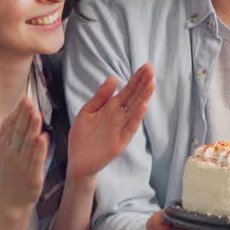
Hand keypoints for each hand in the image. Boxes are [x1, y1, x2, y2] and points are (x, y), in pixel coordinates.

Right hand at [0, 96, 49, 211]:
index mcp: (4, 147)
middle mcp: (11, 155)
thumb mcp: (5, 152)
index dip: (18, 112)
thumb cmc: (11, 172)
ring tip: (36, 114)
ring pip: (27, 144)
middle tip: (29, 101)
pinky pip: (36, 160)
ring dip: (32, 128)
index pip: (11, 126)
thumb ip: (10, 133)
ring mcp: (21, 165)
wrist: (11, 201)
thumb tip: (16, 112)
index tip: (25, 98)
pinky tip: (43, 137)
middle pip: (18, 132)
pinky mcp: (32, 176)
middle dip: (24, 116)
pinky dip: (39, 149)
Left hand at [66, 64, 156, 181]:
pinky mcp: (120, 142)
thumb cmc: (82, 136)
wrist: (77, 161)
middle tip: (152, 70)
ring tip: (152, 84)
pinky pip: (130, 127)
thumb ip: (100, 96)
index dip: (137, 79)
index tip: (146, 67)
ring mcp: (121, 128)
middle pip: (134, 97)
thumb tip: (114, 77)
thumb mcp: (88, 111)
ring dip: (144, 97)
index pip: (128, 91)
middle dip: (143, 84)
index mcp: (111, 108)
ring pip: (135, 110)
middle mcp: (119, 116)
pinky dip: (137, 117)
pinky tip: (144, 105)